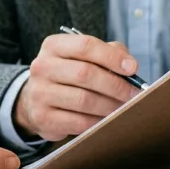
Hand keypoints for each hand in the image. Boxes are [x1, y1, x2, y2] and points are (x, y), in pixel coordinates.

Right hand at [14, 33, 141, 140]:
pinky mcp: (42, 117)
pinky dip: (98, 122)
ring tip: (123, 108)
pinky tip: (107, 120)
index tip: (132, 68)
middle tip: (134, 94)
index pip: (85, 46)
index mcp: (53, 46)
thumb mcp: (82, 56)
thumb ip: (108, 53)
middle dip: (116, 85)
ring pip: (84, 100)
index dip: (112, 57)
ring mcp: (39, 93)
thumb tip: (130, 66)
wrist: (36, 99)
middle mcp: (42, 67)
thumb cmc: (68, 75)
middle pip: (85, 73)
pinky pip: (78, 122)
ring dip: (110, 106)